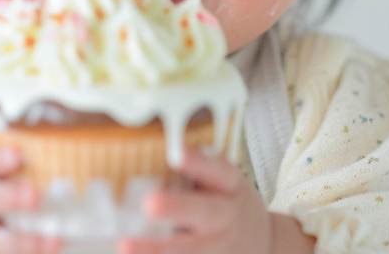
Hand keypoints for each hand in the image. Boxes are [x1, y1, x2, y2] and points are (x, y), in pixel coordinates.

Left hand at [117, 147, 313, 253]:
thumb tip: (148, 146)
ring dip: (156, 249)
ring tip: (125, 245)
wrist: (263, 241)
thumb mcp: (226, 181)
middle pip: (204, 213)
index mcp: (231, 187)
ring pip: (190, 249)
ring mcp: (219, 246)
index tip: (177, 152)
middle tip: (150, 204)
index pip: (218, 171)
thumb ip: (200, 169)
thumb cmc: (229, 202)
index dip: (199, 162)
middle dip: (176, 209)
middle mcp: (226, 216)